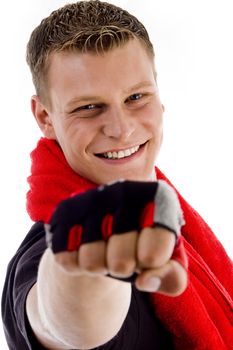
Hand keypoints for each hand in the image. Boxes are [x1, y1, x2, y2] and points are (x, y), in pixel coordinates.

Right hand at [45, 180, 187, 294]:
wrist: (109, 225)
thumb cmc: (145, 243)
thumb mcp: (169, 261)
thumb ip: (173, 277)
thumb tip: (146, 281)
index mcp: (159, 197)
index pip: (154, 254)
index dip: (150, 266)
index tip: (150, 254)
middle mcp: (125, 190)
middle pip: (121, 263)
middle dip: (124, 268)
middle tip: (126, 254)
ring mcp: (93, 197)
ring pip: (92, 262)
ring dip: (100, 267)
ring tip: (106, 249)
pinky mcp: (67, 209)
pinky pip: (67, 258)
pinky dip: (78, 265)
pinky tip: (86, 247)